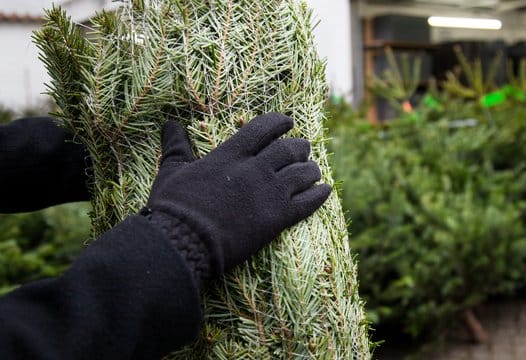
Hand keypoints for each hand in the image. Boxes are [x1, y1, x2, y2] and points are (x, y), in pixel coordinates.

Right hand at [146, 113, 330, 277]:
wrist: (182, 244)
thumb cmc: (174, 208)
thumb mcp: (171, 171)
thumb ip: (176, 147)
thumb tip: (168, 124)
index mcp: (230, 154)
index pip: (263, 128)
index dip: (279, 122)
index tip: (288, 122)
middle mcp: (254, 169)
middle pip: (289, 150)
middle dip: (300, 147)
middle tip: (303, 149)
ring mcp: (269, 194)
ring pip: (303, 173)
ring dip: (311, 170)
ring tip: (313, 171)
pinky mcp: (277, 219)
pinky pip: (308, 203)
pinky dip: (319, 195)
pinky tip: (325, 191)